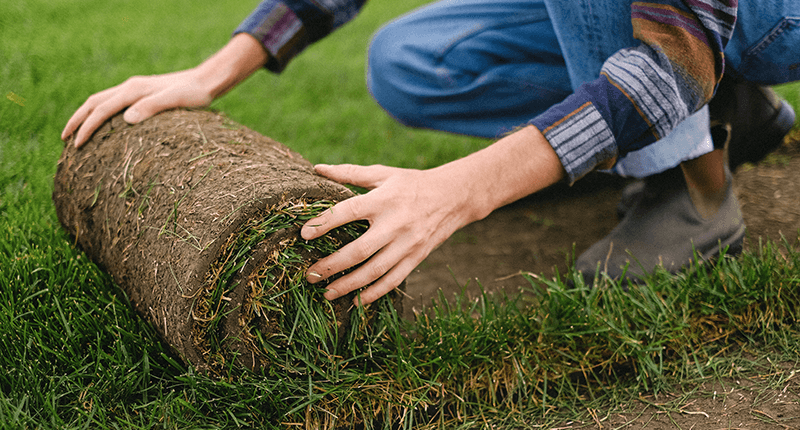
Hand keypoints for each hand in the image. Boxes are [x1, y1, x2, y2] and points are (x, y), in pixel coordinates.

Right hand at [62, 33, 268, 147]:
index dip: (86, 127)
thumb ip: (152, 107)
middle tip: (65, 141)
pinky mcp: (142, 94)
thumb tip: (126, 119)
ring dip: (86, 116)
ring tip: (76, 135)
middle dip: (77, 121)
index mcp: (134, 90)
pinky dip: (101, 114)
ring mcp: (135, 89)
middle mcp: (130, 87)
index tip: (76, 145)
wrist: (207, 81)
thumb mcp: (175, 101)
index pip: (101, 109)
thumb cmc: (194, 94)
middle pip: (93, 102)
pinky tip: (103, 127)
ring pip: (101, 101)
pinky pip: (113, 103)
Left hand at [300, 127, 565, 304]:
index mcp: (383, 199)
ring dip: (348, 285)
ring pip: (374, 271)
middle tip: (310, 274)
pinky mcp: (417, 257)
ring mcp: (408, 244)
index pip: (347, 212)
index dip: (324, 223)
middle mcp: (395, 223)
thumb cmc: (411, 183)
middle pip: (358, 250)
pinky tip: (356, 300)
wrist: (454, 197)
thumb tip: (316, 169)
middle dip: (331, 265)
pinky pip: (393, 280)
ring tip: (327, 292)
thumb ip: (349, 173)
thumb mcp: (383, 174)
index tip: (303, 235)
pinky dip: (374, 293)